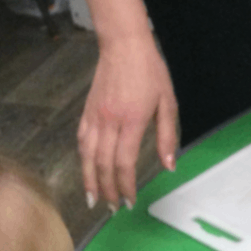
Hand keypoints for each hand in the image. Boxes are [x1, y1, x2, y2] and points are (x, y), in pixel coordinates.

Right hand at [78, 36, 178, 209]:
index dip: (126, 186)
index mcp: (131, 121)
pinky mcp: (87, 112)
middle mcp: (110, 122)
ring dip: (90, 181)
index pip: (124, 163)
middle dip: (108, 190)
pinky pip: (81, 142)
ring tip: (93, 200)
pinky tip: (86, 172)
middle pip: (104, 165)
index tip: (130, 200)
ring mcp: (95, 117)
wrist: (123, 43)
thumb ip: (166, 136)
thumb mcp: (167, 102)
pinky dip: (83, 161)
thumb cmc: (149, 70)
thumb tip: (169, 166)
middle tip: (113, 208)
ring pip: (88, 156)